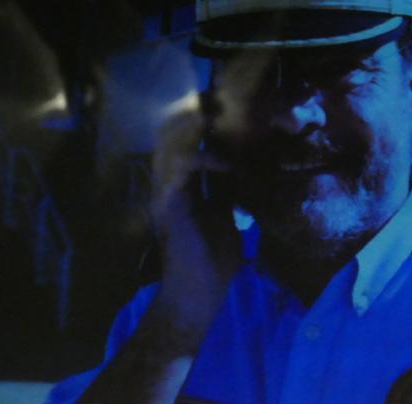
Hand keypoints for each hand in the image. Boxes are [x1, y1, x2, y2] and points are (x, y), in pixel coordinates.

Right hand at [150, 107, 242, 338]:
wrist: (199, 295)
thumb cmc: (213, 262)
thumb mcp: (227, 219)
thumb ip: (229, 195)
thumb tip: (246, 172)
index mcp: (183, 186)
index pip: (188, 141)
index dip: (204, 123)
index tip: (231, 110)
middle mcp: (170, 184)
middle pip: (173, 135)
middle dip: (197, 115)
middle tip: (222, 102)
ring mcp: (166, 193)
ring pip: (170, 144)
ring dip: (195, 129)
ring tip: (219, 119)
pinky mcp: (169, 205)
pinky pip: (178, 168)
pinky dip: (200, 159)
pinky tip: (223, 164)